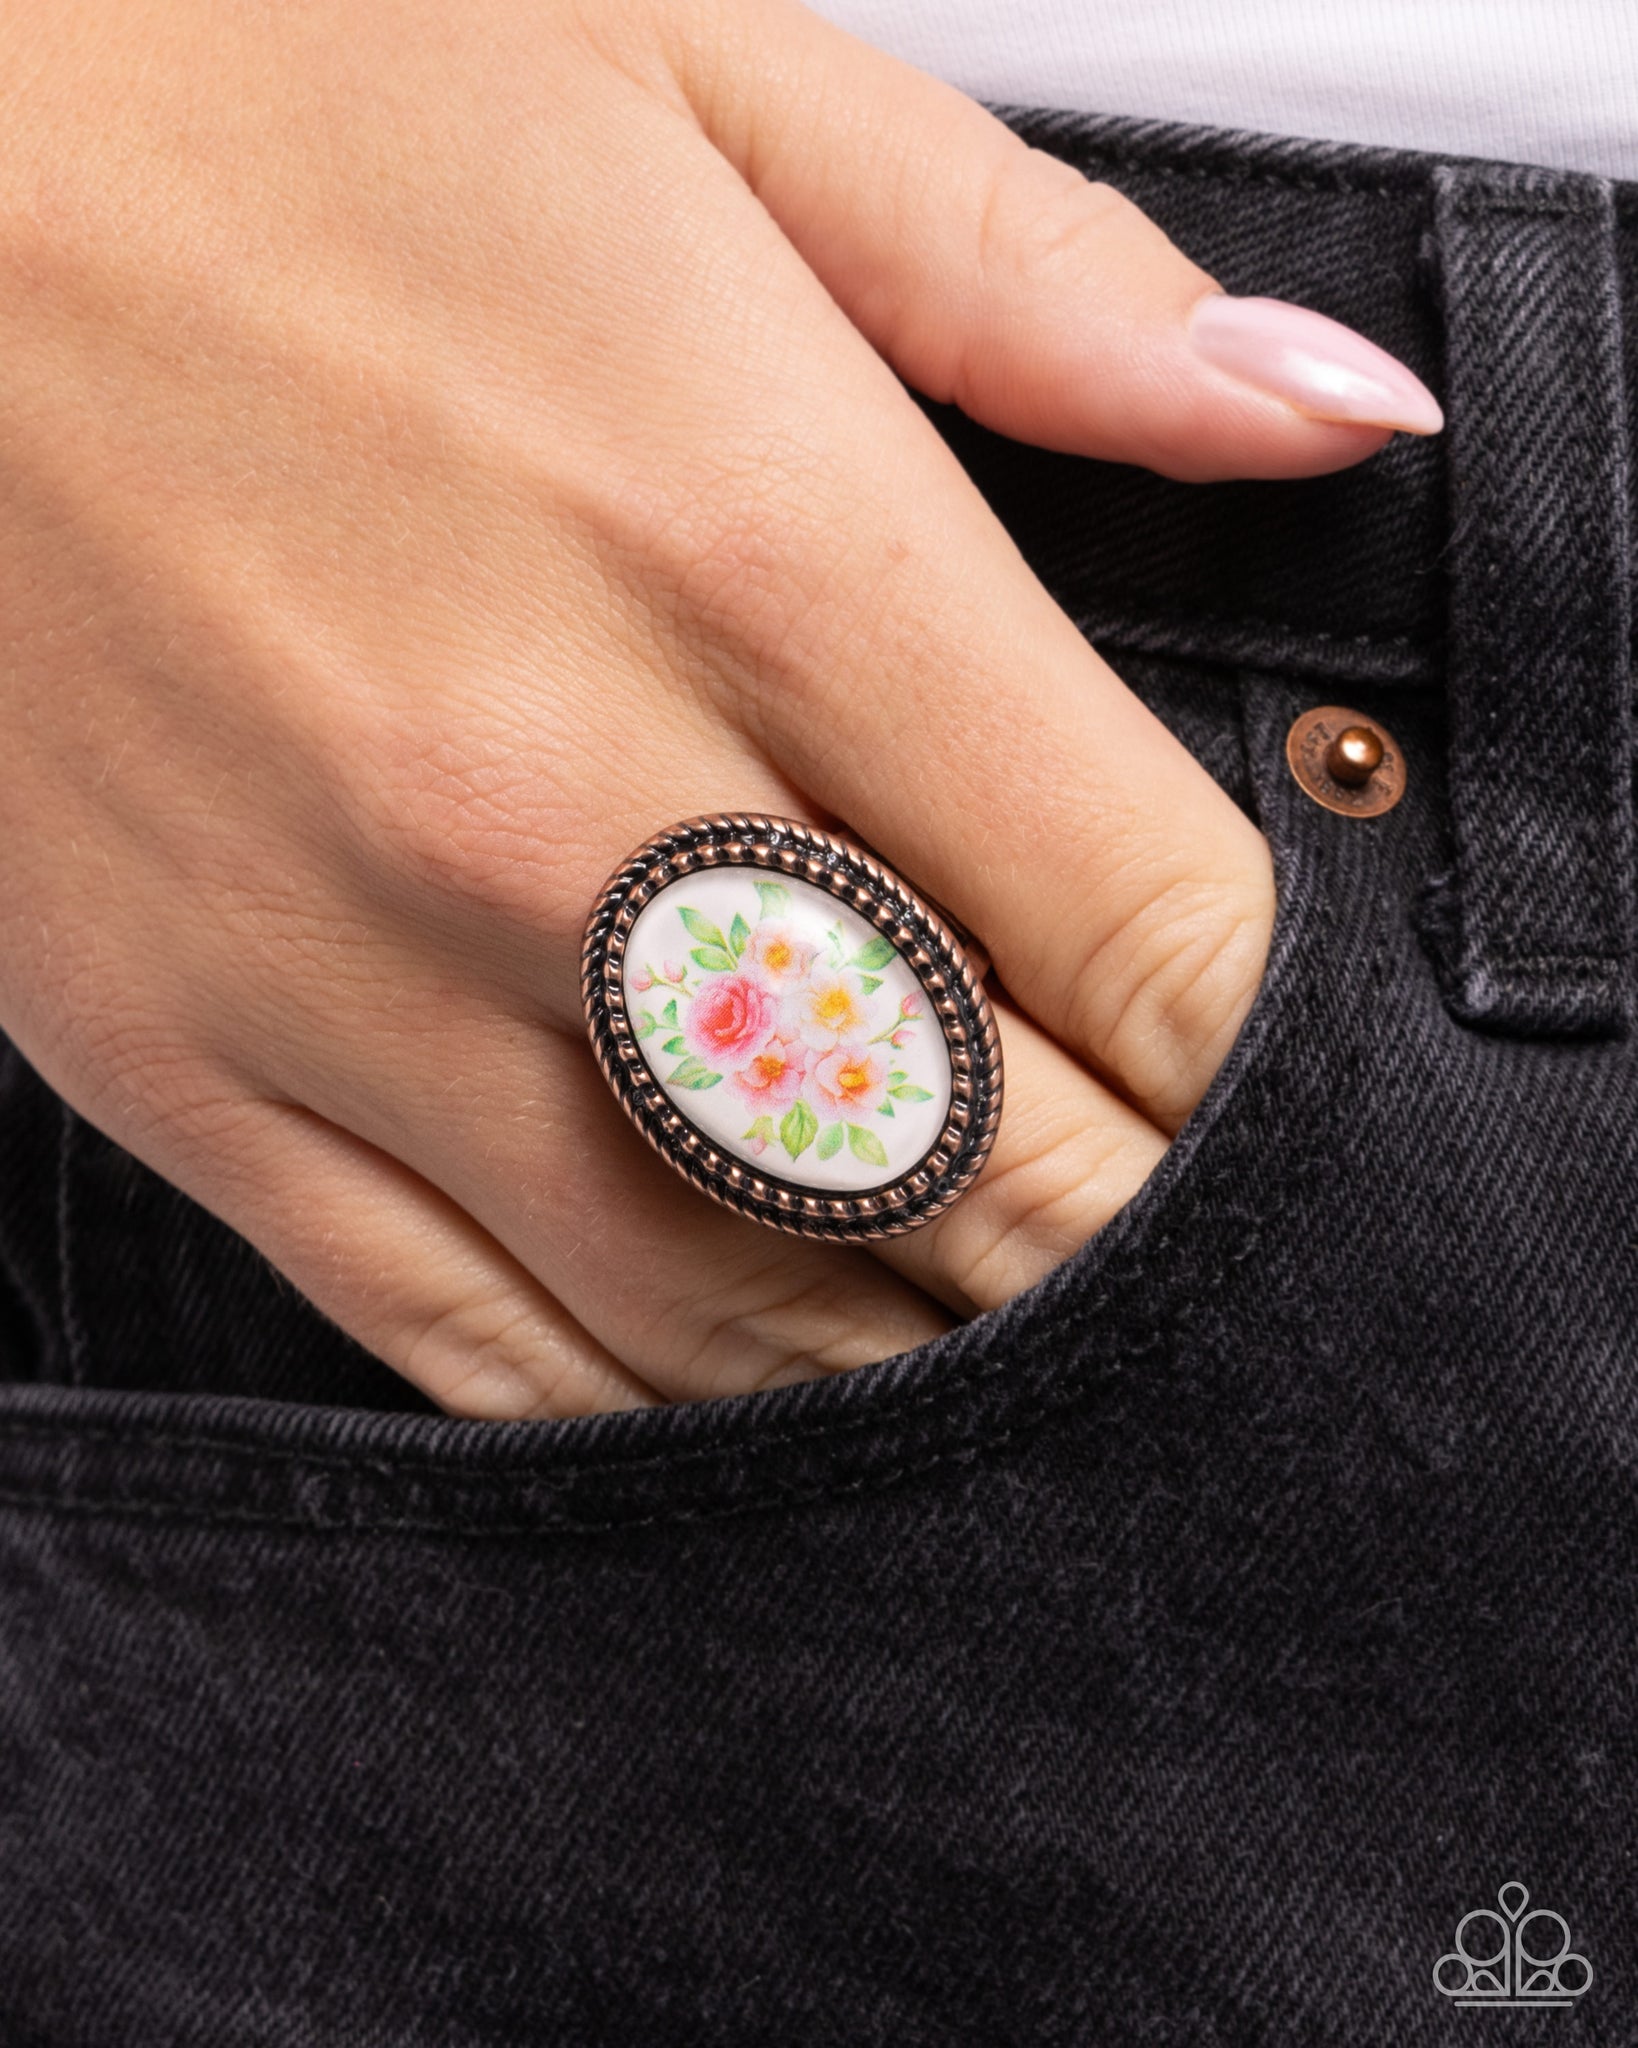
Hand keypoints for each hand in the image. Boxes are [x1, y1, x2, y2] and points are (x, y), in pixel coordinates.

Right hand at [0, 0, 1438, 1415]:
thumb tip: (1318, 408)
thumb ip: (1040, 288)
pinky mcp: (189, 1061)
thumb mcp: (693, 75)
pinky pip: (473, 1339)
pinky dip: (652, 1396)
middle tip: (1176, 1255)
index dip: (1262, 1060)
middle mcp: (557, 801)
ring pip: (732, 1308)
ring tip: (994, 1341)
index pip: (1137, 924)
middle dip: (1125, 1239)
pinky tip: (742, 1373)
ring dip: (913, 1353)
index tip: (1282, 1089)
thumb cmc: (251, 86)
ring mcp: (352, 967)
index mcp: (745, 535)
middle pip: (971, 1163)